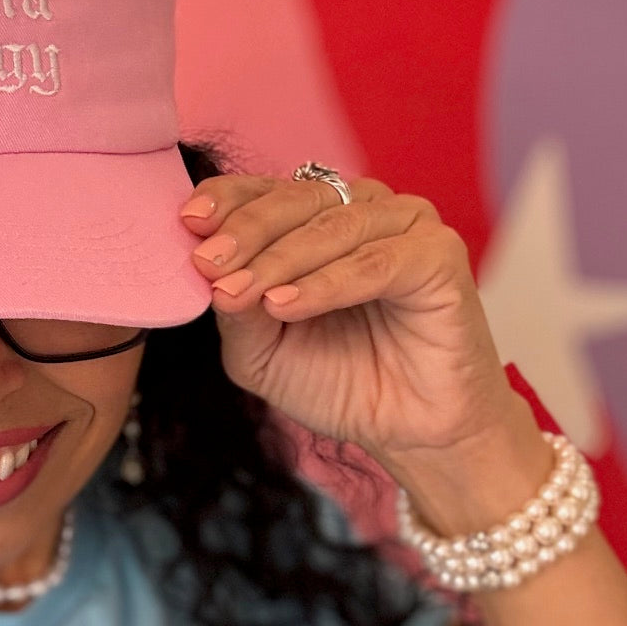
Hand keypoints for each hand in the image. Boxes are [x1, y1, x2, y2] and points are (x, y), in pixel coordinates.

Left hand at [179, 173, 519, 464]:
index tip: (187, 222)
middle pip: (295, 201)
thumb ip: (235, 310)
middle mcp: (362, 210)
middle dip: (244, 233)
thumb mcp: (262, 352)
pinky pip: (375, 262)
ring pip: (331, 228)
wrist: (408, 433)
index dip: (227, 202)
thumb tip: (206, 269)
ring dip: (278, 261)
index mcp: (317, 220)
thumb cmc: (339, 383)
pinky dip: (327, 283)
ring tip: (240, 293)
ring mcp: (405, 226)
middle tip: (206, 264)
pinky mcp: (439, 255)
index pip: (265, 192)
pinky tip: (286, 305)